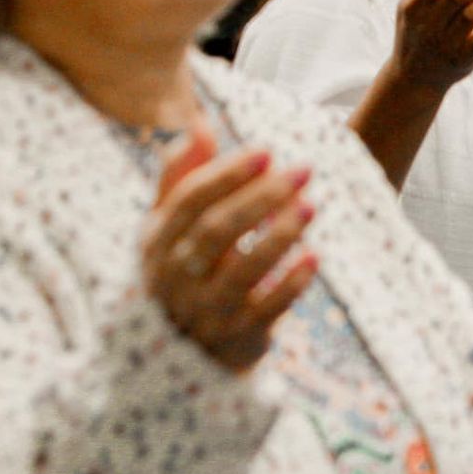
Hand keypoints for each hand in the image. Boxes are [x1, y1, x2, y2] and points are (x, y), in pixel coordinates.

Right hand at [142, 130, 318, 371]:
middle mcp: (175, 277)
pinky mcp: (237, 337)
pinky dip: (291, 282)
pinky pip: (266, 308)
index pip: (190, 201)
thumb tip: (200, 123)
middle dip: (261, 198)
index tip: (267, 151)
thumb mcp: (170, 226)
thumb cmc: (182, 269)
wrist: (183, 350)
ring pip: (243, 270)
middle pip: (217, 231)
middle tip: (303, 171)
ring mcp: (205, 310)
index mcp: (157, 242)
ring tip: (312, 206)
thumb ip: (181, 176)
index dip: (227, 174)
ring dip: (280, 235)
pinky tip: (315, 256)